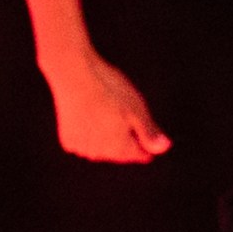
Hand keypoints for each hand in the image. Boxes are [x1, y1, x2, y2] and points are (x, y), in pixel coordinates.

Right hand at [44, 51, 171, 162]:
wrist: (74, 76)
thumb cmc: (109, 91)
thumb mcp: (137, 110)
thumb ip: (149, 132)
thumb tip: (164, 148)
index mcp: (121, 149)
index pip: (139, 154)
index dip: (146, 145)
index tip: (144, 130)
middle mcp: (100, 154)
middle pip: (119, 152)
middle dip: (124, 138)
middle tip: (120, 111)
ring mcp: (82, 148)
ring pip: (101, 147)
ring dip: (106, 137)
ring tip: (104, 111)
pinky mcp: (68, 141)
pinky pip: (84, 142)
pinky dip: (88, 133)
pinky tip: (88, 115)